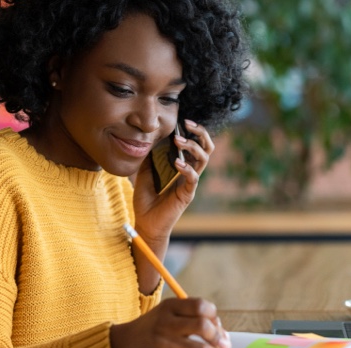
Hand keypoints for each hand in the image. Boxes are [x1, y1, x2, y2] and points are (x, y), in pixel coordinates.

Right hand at [109, 297, 230, 347]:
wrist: (125, 342)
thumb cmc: (155, 325)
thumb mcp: (168, 311)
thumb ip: (192, 316)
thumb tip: (223, 334)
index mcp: (169, 306)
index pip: (201, 306)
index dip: (214, 316)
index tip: (217, 324)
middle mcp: (166, 322)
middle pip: (202, 326)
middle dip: (218, 337)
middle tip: (224, 344)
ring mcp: (164, 342)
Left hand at [132, 119, 213, 239]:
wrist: (145, 223)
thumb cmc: (146, 199)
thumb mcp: (144, 171)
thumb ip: (150, 156)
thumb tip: (151, 137)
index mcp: (182, 165)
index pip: (195, 144)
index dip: (193, 131)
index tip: (182, 121)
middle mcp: (189, 172)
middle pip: (206, 148)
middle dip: (200, 133)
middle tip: (187, 124)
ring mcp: (190, 183)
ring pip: (203, 159)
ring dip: (192, 146)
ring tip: (178, 141)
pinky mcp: (187, 194)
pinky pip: (193, 178)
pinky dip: (187, 168)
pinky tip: (177, 163)